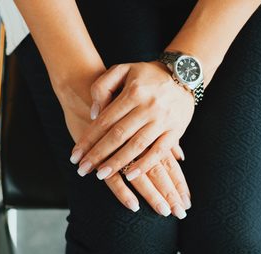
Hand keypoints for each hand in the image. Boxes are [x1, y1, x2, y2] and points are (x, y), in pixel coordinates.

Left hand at [69, 60, 195, 182]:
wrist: (184, 74)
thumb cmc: (147, 75)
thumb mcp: (123, 70)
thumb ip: (102, 87)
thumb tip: (94, 113)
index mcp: (133, 92)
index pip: (105, 120)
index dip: (88, 139)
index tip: (75, 156)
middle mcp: (148, 106)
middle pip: (118, 135)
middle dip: (98, 155)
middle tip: (83, 170)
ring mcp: (164, 120)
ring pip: (137, 145)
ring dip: (118, 163)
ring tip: (101, 175)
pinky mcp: (176, 130)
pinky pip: (159, 152)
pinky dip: (144, 165)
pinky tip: (130, 175)